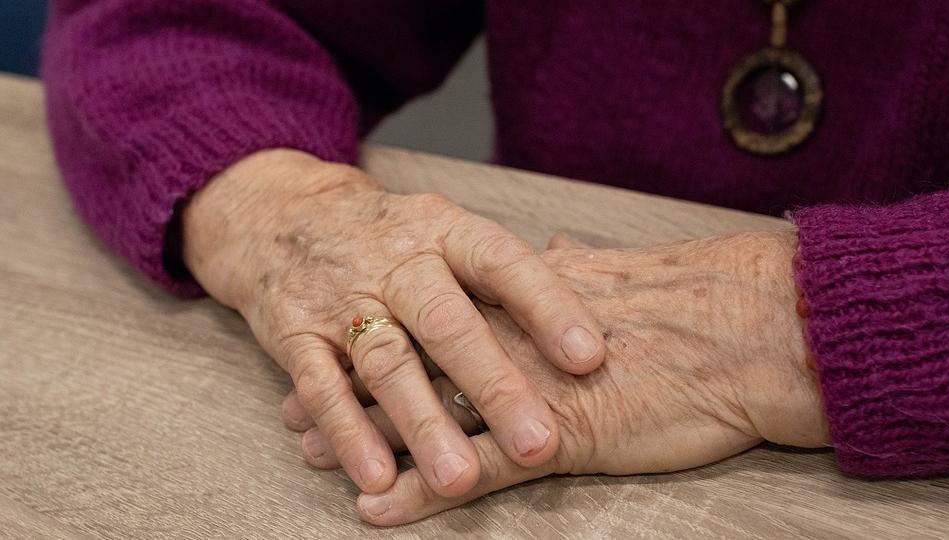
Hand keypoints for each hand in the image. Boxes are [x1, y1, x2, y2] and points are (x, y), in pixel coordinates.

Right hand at [182, 149, 605, 496]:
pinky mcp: (294, 334)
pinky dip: (348, 433)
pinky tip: (377, 477)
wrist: (280, 215)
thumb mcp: (445, 231)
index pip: (503, 263)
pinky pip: (321, 386)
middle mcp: (397, 263)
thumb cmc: (390, 237)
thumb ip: (508, 274)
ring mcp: (343, 298)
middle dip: (494, 385)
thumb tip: (596, 312)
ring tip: (461, 479)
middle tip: (537, 443)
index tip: (591, 358)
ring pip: (388, 363)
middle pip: (448, 323)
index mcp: (445, 232)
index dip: (548, 308)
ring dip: (424, 423)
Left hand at [286, 230, 829, 523]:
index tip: (340, 337)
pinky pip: (470, 470)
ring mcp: (527, 390)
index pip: (432, 311)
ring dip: (364, 435)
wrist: (749, 332)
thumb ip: (571, 265)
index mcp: (525, 299)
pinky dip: (418, 491)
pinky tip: (376, 508)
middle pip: (408, 360)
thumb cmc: (696, 304)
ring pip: (422, 413)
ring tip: (309, 451)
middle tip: (296, 403)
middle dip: (349, 383)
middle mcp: (511, 338)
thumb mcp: (620, 272)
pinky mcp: (556, 439)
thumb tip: (549, 248)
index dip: (379, 328)